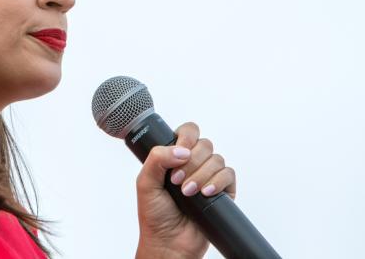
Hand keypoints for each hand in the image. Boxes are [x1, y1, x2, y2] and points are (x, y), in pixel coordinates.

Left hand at [134, 122, 236, 258]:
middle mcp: (193, 164)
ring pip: (216, 159)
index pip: (188, 132)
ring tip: (187, 193)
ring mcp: (208, 177)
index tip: (180, 150)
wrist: (169, 243)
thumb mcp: (145, 182)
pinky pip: (229, 175)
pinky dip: (217, 181)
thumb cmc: (155, 215)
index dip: (186, 136)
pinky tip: (206, 193)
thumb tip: (182, 149)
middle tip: (177, 181)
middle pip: (204, 144)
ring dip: (201, 175)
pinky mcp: (223, 192)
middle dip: (191, 161)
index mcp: (174, 156)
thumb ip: (157, 158)